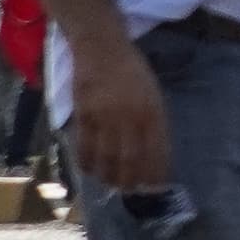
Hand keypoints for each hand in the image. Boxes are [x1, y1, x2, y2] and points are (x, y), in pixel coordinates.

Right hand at [68, 36, 170, 190]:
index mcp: (152, 110)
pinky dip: (87, 163)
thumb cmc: (132, 70)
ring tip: (112, 184)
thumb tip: (154, 151)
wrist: (101, 48)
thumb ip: (153, 121)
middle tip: (132, 191)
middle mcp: (130, 116)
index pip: (156, 150)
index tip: (157, 186)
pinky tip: (90, 170)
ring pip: (106, 157)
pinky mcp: (83, 115)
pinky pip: (84, 146)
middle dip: (132, 180)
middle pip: (130, 159)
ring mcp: (105, 117)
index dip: (156, 172)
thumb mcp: (153, 93)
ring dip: (109, 176)